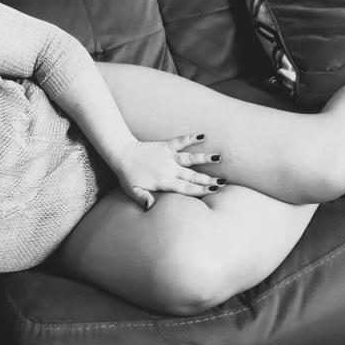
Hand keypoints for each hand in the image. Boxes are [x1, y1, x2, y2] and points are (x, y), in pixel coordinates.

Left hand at [106, 134, 223, 209]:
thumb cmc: (127, 175)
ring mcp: (168, 157)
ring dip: (204, 159)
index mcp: (164, 182)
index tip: (215, 191)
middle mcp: (169, 169)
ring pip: (190, 158)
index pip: (186, 188)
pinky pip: (180, 141)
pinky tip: (202, 136)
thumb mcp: (133, 191)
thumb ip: (144, 200)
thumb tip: (152, 209)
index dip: (201, 190)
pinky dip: (191, 138)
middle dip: (208, 179)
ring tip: (218, 158)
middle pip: (193, 176)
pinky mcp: (165, 146)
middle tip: (223, 181)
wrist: (121, 153)